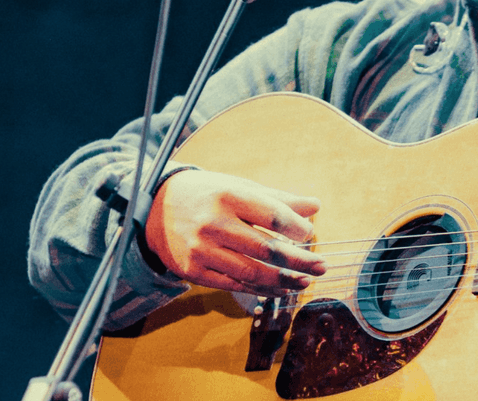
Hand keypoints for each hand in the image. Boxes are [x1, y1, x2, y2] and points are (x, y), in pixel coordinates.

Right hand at [144, 169, 326, 295]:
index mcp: (228, 196)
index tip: (309, 233)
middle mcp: (213, 224)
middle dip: (299, 260)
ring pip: (251, 272)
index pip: (272, 215)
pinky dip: (260, 289)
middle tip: (321, 266)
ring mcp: (201, 250)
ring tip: (305, 281)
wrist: (156, 208)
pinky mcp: (193, 271)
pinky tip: (278, 288)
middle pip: (266, 248)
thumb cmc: (208, 194)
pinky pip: (233, 284)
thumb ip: (278, 199)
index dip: (297, 227)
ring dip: (284, 280)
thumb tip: (316, 207)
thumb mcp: (240, 187)